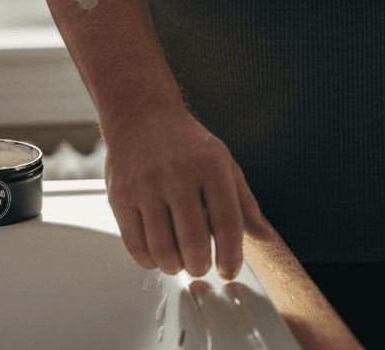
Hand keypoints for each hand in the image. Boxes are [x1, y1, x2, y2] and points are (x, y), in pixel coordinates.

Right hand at [103, 105, 265, 280]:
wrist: (141, 114)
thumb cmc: (186, 142)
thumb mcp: (224, 162)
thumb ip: (245, 202)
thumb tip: (265, 236)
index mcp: (210, 165)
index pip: (228, 223)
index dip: (231, 256)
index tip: (228, 269)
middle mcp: (177, 173)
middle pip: (194, 242)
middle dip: (200, 266)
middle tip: (201, 267)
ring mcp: (145, 184)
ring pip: (162, 248)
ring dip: (174, 267)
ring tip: (179, 263)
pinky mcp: (119, 194)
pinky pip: (134, 243)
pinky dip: (148, 260)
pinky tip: (157, 256)